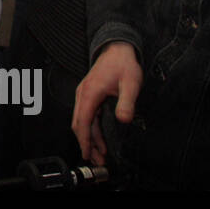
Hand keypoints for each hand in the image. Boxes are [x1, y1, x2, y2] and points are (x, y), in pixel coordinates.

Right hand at [72, 42, 141, 164]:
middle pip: (79, 124)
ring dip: (89, 138)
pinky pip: (87, 116)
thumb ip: (127, 102)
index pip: (83, 122)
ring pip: (82, 121)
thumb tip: (123, 119)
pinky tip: (98, 138)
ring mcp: (84, 94)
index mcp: (90, 93)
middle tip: (95, 159)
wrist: (117, 49)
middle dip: (86, 144)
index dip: (85, 140)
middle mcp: (83, 94)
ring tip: (98, 153)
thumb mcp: (130, 83)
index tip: (87, 153)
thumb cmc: (122, 64)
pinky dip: (91, 129)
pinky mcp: (88, 95)